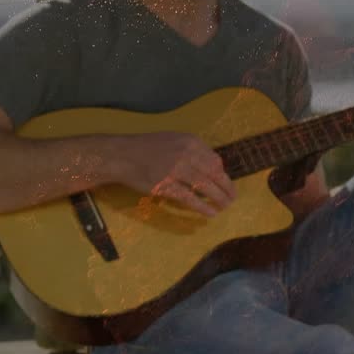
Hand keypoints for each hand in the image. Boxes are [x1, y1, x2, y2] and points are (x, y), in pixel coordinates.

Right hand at [113, 131, 236, 216]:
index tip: (226, 184)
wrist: (121, 155)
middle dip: (227, 188)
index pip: (215, 160)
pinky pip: (189, 198)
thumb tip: (215, 168)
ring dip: (219, 199)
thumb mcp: (174, 140)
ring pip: (205, 186)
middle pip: (214, 174)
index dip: (223, 175)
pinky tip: (211, 213)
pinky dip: (203, 207)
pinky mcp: (165, 185)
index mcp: (190, 141)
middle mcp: (186, 153)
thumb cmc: (148, 148)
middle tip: (232, 198)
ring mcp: (175, 169)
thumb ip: (194, 151)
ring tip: (224, 207)